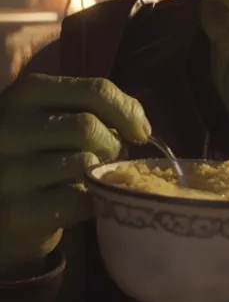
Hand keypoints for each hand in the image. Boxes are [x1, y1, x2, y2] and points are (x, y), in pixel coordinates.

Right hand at [0, 73, 150, 275]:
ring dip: (101, 172)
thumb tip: (142, 128)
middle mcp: (9, 126)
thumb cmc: (48, 152)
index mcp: (27, 93)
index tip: (140, 132)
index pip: (95, 90)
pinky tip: (82, 198)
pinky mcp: (17, 211)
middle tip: (108, 158)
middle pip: (88, 127)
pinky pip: (78, 199)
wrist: (9, 204)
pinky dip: (92, 199)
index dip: (127, 112)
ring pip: (84, 163)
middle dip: (112, 145)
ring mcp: (8, 170)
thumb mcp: (66, 116)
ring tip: (91, 176)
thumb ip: (102, 110)